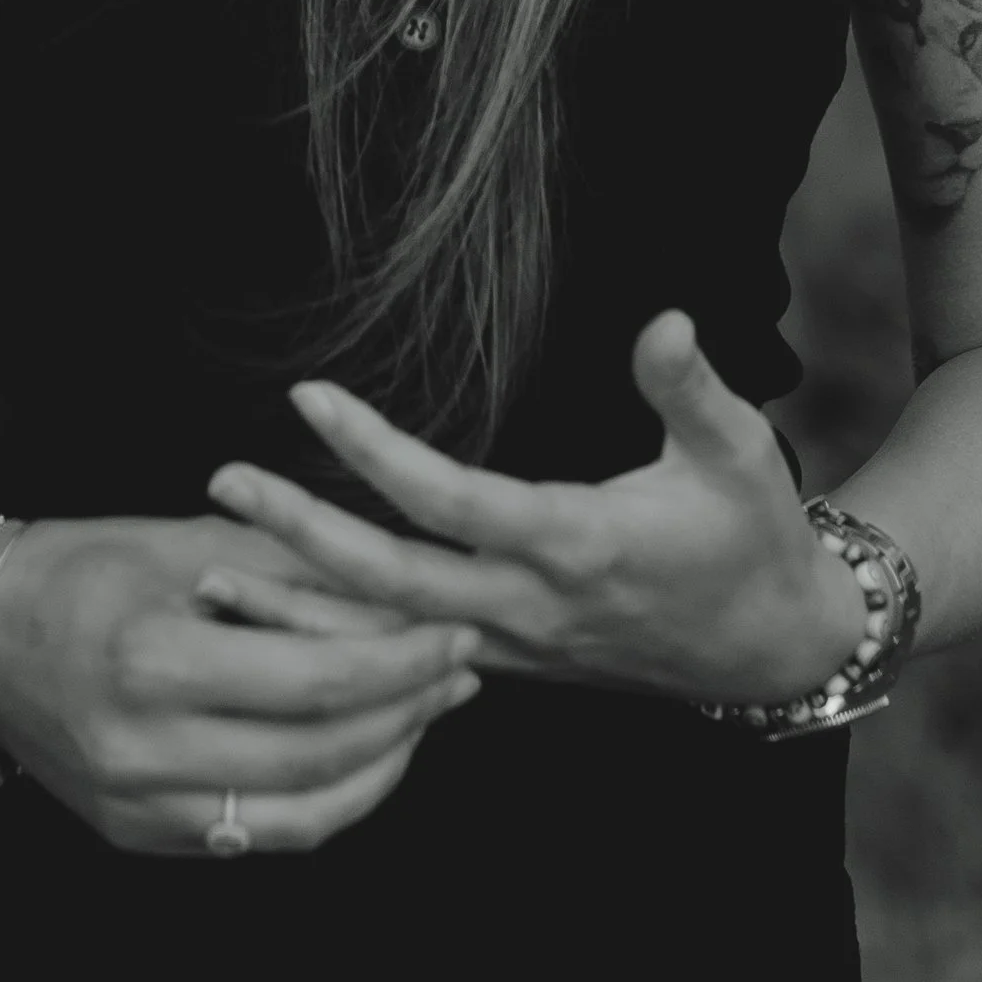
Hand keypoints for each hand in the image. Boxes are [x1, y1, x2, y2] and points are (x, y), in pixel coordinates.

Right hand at [0, 510, 485, 855]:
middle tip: (459, 673)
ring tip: (424, 717)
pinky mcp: (138, 836)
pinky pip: (255, 836)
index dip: (400, 663)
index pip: (314, 682)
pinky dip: (321, 801)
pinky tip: (359, 757)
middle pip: (318, 758)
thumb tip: (399, 589)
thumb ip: (295, 569)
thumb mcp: (189, 538)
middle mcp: (143, 749)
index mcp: (153, 659)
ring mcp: (138, 807)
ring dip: (378, 771)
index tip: (455, 633)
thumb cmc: (83, 565)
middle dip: (407, 715)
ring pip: (298, 818)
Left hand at [199, 312, 867, 707]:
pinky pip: (407, 659)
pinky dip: (340, 641)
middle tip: (222, 483)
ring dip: (298, 605)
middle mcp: (531, 605)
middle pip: (392, 580)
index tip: (310, 398)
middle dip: (301, 534)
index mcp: (577, 544)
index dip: (377, 453)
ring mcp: (514, 644)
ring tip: (207, 568)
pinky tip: (279, 617)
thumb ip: (690, 388)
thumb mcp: (739, 454)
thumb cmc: (752, 537)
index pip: (453, 501)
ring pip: (387, 636)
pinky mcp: (508, 662)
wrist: (774, 652)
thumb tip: (664, 319)